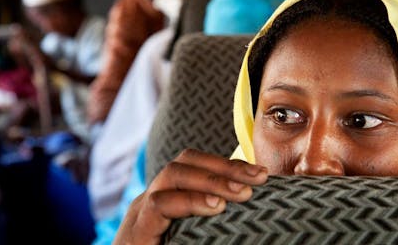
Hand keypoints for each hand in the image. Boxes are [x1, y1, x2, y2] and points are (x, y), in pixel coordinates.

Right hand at [113, 149, 267, 244]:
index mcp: (167, 196)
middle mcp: (152, 198)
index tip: (261, 174)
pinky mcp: (136, 231)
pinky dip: (190, 201)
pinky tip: (215, 207)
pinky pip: (159, 205)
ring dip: (211, 180)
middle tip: (258, 178)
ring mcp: (141, 211)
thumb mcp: (194, 237)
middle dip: (225, 166)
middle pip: (184, 162)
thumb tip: (249, 209)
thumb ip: (213, 219)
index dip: (228, 164)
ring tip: (242, 193)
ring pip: (171, 175)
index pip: (195, 164)